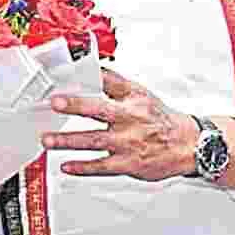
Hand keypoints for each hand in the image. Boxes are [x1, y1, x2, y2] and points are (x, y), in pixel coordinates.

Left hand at [41, 68, 196, 181]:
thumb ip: (113, 81)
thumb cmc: (159, 118)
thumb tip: (93, 66)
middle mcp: (129, 122)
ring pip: (94, 142)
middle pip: (99, 111)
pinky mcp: (128, 164)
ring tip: (48, 141)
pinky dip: (83, 168)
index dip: (89, 79)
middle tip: (54, 104)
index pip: (107, 86)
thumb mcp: (139, 93)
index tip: (68, 77)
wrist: (187, 145)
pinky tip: (66, 166)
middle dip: (75, 107)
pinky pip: (102, 167)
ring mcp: (127, 144)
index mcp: (131, 102)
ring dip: (69, 141)